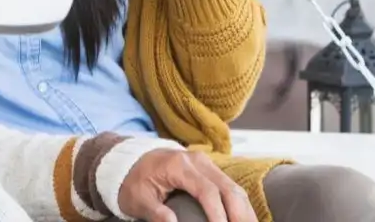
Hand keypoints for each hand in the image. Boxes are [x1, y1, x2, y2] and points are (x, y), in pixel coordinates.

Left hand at [118, 149, 254, 221]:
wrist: (129, 160)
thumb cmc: (132, 181)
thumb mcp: (138, 200)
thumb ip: (156, 214)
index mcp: (179, 166)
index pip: (207, 191)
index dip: (218, 215)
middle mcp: (197, 160)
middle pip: (228, 187)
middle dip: (239, 214)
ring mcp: (205, 163)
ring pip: (233, 186)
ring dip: (245, 210)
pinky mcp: (208, 169)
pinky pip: (230, 186)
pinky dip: (239, 204)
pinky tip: (245, 219)